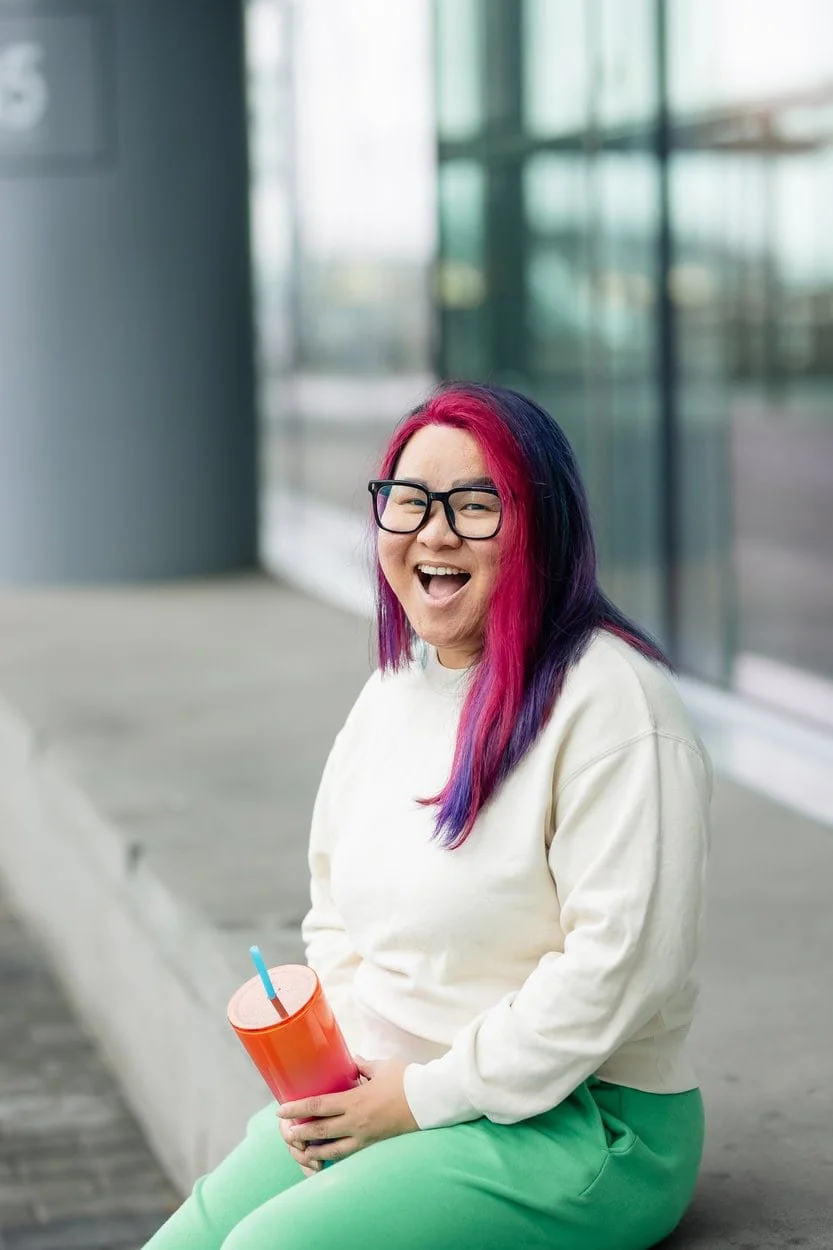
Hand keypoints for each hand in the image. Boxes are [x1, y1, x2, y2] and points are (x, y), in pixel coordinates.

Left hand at [277, 1057, 418, 1164]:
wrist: (428, 1102)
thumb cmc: (406, 1081)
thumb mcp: (381, 1067)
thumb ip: (362, 1066)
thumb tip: (351, 1061)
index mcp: (355, 1101)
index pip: (318, 1106)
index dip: (297, 1109)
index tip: (282, 1110)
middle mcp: (356, 1122)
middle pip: (319, 1132)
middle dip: (299, 1133)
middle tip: (286, 1133)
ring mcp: (364, 1137)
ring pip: (332, 1150)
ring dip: (313, 1150)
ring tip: (301, 1149)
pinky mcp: (373, 1145)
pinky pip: (349, 1154)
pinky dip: (334, 1157)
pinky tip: (326, 1156)